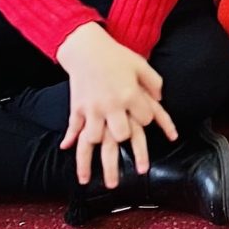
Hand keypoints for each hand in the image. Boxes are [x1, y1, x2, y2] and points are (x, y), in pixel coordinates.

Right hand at [55, 22, 173, 188]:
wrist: (87, 47)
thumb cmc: (117, 56)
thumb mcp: (141, 65)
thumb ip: (154, 83)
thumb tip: (161, 98)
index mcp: (130, 95)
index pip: (146, 118)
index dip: (151, 120)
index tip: (148, 121)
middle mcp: (111, 106)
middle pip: (121, 134)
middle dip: (126, 144)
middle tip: (130, 163)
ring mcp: (92, 109)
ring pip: (93, 140)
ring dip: (89, 161)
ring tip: (88, 181)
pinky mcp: (78, 107)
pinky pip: (74, 127)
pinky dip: (70, 140)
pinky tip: (67, 151)